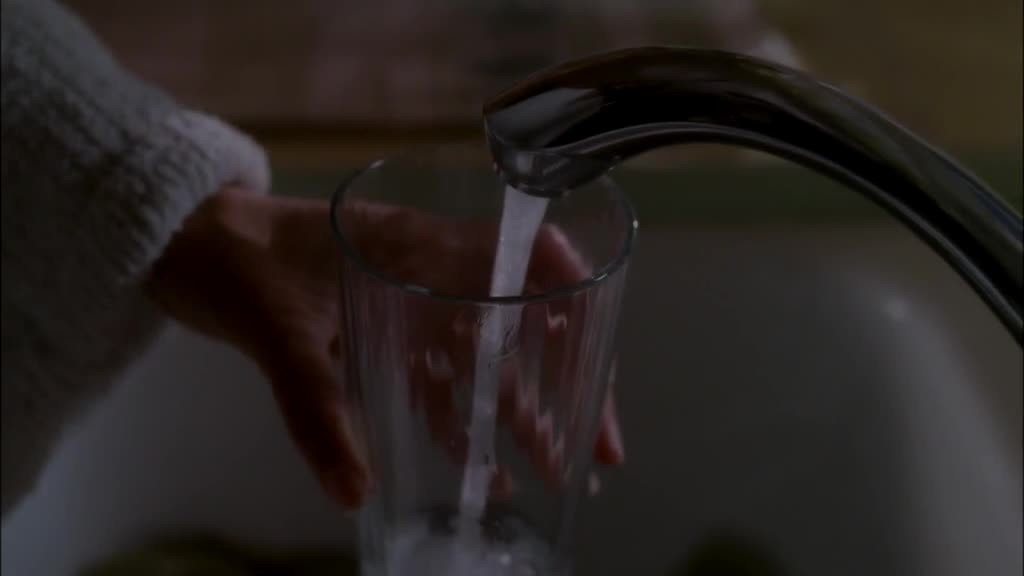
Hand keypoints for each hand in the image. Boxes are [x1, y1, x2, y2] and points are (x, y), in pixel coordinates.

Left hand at [148, 186, 623, 507]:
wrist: (178, 244)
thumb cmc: (232, 263)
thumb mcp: (275, 332)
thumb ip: (314, 409)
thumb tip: (356, 492)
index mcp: (414, 245)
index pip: (516, 250)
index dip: (568, 290)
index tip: (598, 349)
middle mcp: (426, 270)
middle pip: (515, 322)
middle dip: (559, 384)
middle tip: (593, 450)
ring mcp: (406, 302)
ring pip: (480, 357)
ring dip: (514, 412)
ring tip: (551, 470)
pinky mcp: (381, 330)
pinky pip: (435, 376)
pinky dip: (457, 418)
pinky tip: (476, 464)